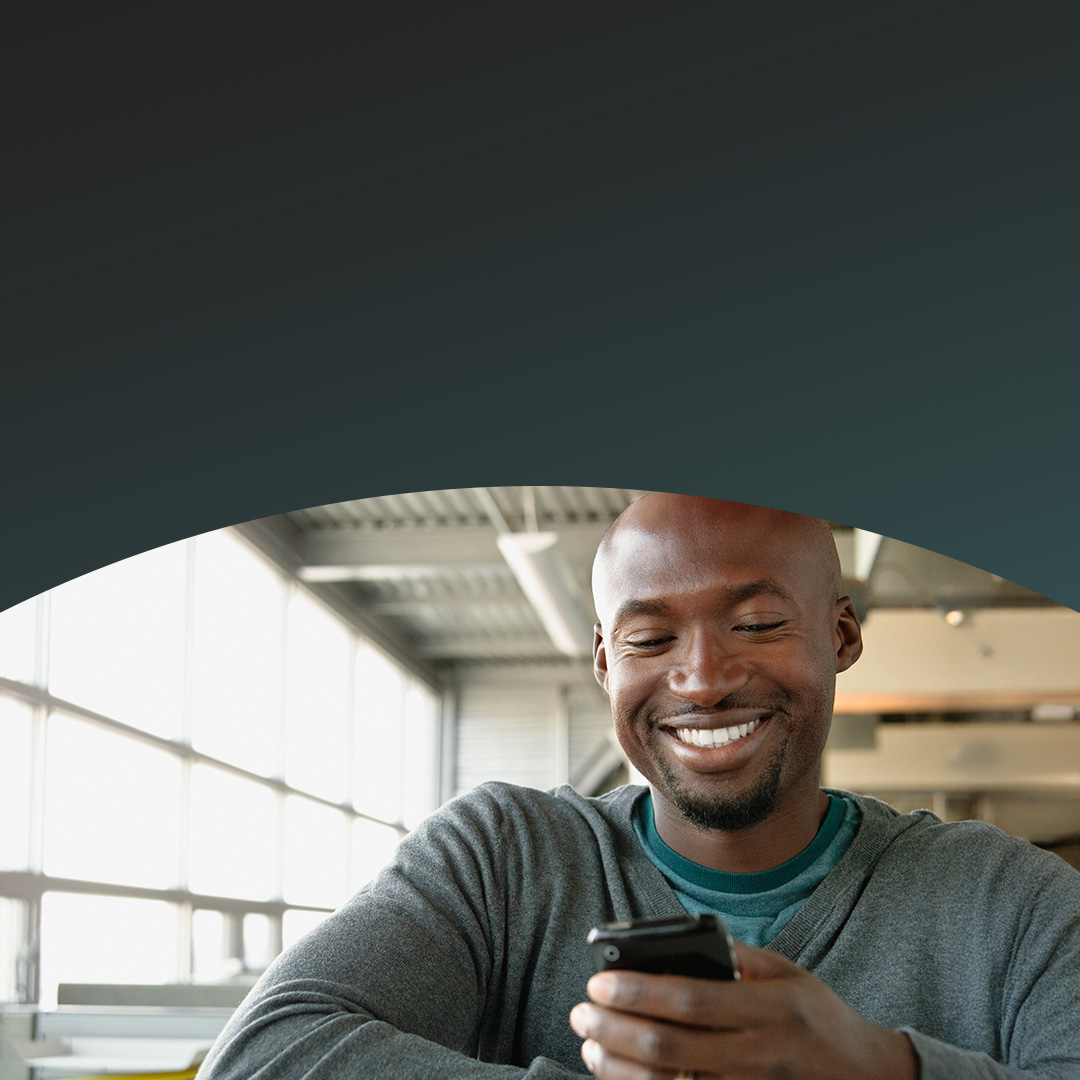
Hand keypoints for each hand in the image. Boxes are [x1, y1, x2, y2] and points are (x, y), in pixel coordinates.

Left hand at [568, 940, 917, 1079]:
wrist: (870, 1079)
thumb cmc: (820, 1018)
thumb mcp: (789, 975)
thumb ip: (737, 958)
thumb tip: (675, 942)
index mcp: (773, 1009)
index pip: (691, 1000)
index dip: (639, 992)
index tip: (599, 982)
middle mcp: (761, 1057)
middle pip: (670, 1048)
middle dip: (615, 1030)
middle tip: (581, 1012)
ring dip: (619, 1068)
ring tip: (591, 1045)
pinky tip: (620, 1075)